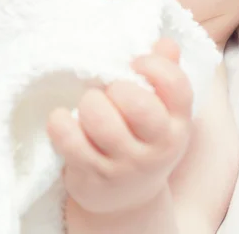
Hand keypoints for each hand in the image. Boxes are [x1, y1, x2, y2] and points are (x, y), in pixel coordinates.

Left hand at [47, 39, 192, 214]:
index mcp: (178, 121)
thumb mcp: (163, 108)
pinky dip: (60, 123)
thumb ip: (166, 70)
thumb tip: (165, 43)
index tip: (135, 63)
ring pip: (101, 121)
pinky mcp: (93, 176)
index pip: (175, 84)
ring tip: (88, 105)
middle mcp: (159, 146)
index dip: (153, 65)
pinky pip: (70, 142)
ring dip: (89, 104)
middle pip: (137, 104)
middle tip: (109, 90)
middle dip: (116, 87)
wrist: (127, 197)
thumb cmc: (143, 135)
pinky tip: (62, 118)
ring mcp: (126, 165)